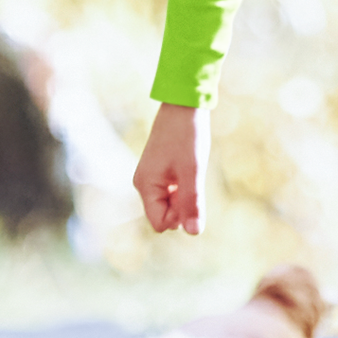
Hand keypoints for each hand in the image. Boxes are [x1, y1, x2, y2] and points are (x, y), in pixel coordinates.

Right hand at [133, 102, 210, 233]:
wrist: (183, 105)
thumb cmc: (187, 136)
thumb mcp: (193, 171)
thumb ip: (191, 202)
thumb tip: (193, 232)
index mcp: (146, 186)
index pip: (160, 224)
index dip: (179, 216)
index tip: (189, 192)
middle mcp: (143, 184)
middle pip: (165, 215)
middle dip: (182, 206)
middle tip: (191, 179)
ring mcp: (150, 177)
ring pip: (170, 203)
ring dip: (184, 195)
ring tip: (190, 171)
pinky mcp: (159, 171)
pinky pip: (172, 191)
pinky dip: (184, 186)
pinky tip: (189, 168)